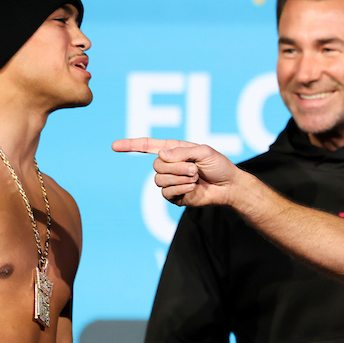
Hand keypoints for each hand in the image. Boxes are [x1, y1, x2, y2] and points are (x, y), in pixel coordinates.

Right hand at [112, 138, 240, 206]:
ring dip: (180, 178)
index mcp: (173, 150)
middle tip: (194, 169)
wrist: (229, 186)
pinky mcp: (175, 196)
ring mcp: (170, 181)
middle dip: (176, 167)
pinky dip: (181, 189)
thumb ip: (182, 151)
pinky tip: (192, 188)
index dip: (130, 145)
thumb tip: (161, 156)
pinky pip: (166, 193)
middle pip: (156, 166)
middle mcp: (169, 165)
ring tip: (195, 177)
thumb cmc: (218, 165)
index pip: (147, 146)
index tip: (114, 146)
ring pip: (159, 180)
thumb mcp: (203, 152)